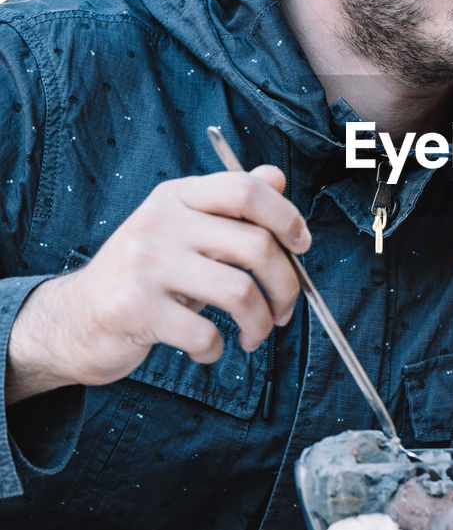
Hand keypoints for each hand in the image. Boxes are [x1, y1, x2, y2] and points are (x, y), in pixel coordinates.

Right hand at [5, 166, 309, 403]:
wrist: (74, 318)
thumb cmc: (144, 276)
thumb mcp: (183, 230)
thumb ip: (229, 206)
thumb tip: (277, 178)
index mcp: (177, 196)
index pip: (246, 190)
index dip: (287, 217)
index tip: (302, 246)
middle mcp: (160, 221)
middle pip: (256, 245)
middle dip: (286, 286)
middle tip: (284, 311)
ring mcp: (145, 263)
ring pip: (239, 292)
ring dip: (261, 324)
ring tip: (254, 336)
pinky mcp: (135, 307)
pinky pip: (205, 334)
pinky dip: (217, 351)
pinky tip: (207, 351)